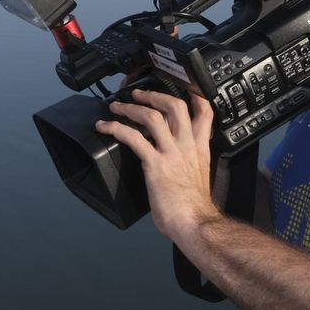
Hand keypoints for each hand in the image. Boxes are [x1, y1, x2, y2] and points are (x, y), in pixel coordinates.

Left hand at [96, 88, 222, 243]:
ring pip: (152, 116)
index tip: (179, 87)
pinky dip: (116, 128)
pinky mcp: (155, 163)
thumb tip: (176, 161)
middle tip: (139, 94)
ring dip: (131, 107)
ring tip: (117, 106)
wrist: (194, 222)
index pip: (204, 111)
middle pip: (175, 105)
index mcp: (200, 148)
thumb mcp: (199, 176)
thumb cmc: (194, 207)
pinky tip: (105, 127)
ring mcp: (171, 152)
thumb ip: (189, 161)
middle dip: (154, 94)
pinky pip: (133, 137)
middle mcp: (187, 145)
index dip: (193, 94)